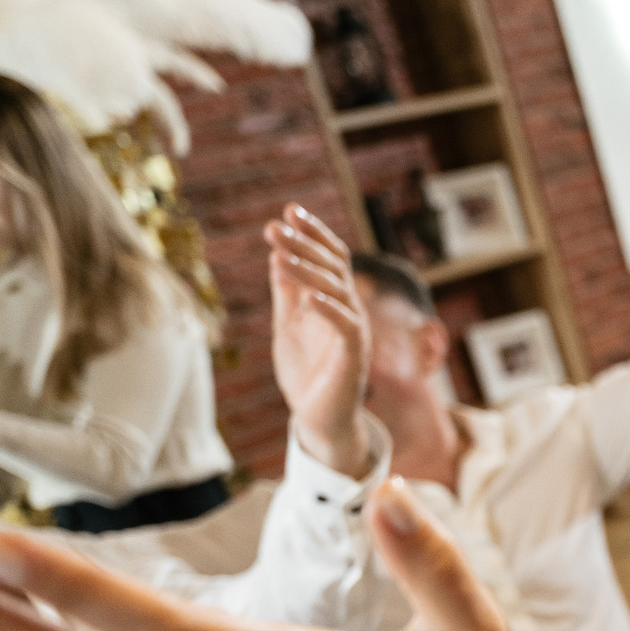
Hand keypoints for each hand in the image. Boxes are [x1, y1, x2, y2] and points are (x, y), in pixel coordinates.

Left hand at [264, 206, 373, 477]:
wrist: (318, 419)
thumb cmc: (306, 373)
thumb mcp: (288, 325)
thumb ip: (287, 293)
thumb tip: (277, 255)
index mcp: (334, 301)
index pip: (330, 258)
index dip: (312, 234)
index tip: (288, 211)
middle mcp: (349, 310)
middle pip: (334, 266)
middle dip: (304, 244)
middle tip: (275, 227)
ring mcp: (354, 332)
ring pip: (338, 290)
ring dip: (308, 270)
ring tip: (279, 253)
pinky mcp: (354, 356)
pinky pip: (346, 326)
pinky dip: (329, 309)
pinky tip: (309, 297)